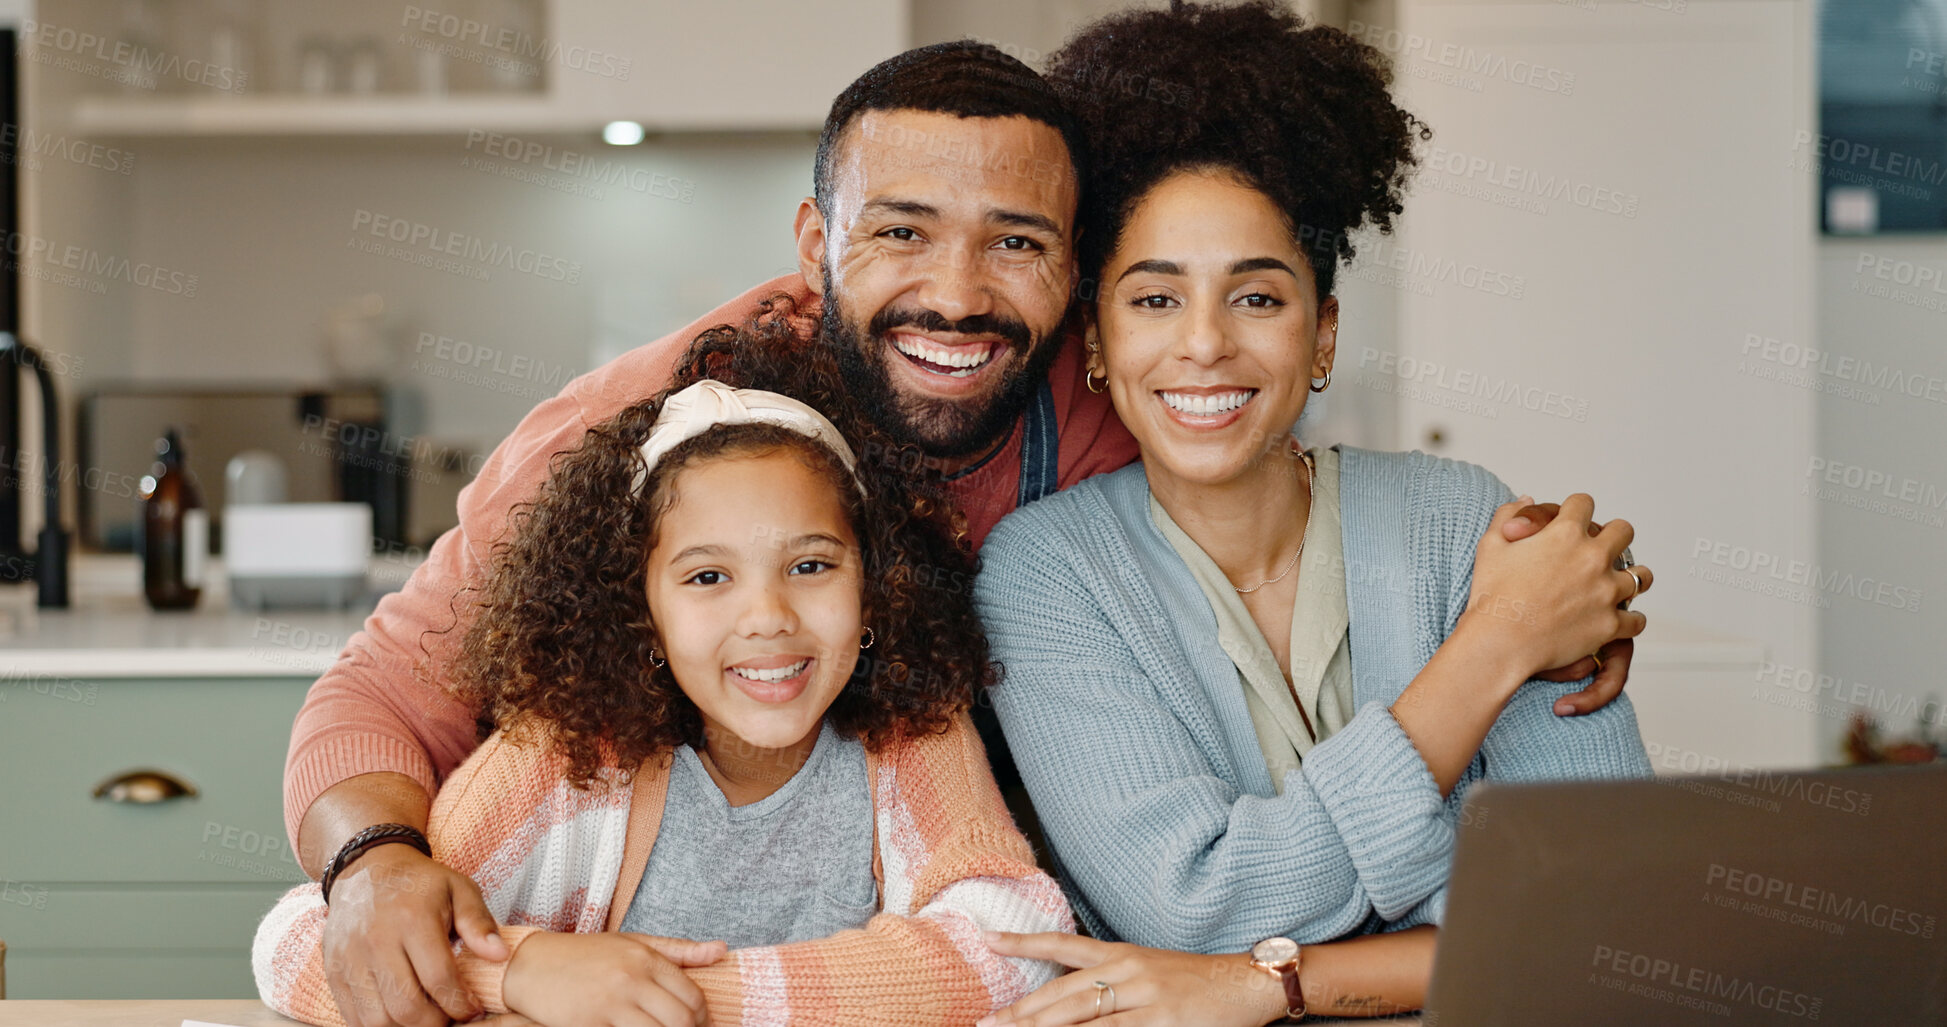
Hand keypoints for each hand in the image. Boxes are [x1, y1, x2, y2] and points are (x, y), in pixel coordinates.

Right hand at [321, 843, 508, 1026]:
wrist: (367, 868)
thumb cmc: (421, 884)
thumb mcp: (459, 889)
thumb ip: (479, 923)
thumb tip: (500, 955)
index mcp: (412, 919)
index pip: (438, 978)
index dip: (460, 1004)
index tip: (473, 1009)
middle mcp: (376, 941)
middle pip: (406, 1007)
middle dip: (435, 1023)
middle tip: (450, 1017)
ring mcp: (349, 958)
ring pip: (377, 1019)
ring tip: (426, 1017)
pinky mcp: (333, 971)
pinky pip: (353, 1016)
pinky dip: (379, 1025)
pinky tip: (400, 1014)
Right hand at [502, 931, 726, 1026]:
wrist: (530, 965)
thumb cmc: (583, 955)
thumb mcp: (632, 943)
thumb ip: (679, 951)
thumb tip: (721, 950)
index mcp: (646, 958)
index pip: (693, 996)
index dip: (702, 1019)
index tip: (697, 1026)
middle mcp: (632, 978)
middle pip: (682, 1020)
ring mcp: (611, 1003)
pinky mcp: (590, 1024)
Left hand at [975, 932, 1285, 1026]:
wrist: (1245, 983)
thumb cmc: (1194, 982)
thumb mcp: (1147, 970)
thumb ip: (1109, 981)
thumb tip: (1067, 1002)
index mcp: (1121, 953)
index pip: (1062, 945)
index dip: (1023, 943)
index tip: (988, 939)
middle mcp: (1127, 970)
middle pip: (1063, 993)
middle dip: (1022, 1012)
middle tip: (987, 1022)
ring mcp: (1144, 997)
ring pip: (1082, 1016)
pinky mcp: (1162, 1021)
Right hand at [1499, 501, 1653, 715]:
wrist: (1499, 642)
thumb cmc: (1492, 596)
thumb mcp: (1490, 546)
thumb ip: (1507, 516)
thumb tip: (1525, 498)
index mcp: (1564, 534)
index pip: (1584, 503)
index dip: (1575, 509)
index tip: (1570, 521)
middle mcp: (1593, 558)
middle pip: (1623, 531)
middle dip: (1613, 536)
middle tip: (1600, 549)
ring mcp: (1606, 592)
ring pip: (1641, 575)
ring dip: (1629, 577)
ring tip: (1614, 585)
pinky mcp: (1610, 624)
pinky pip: (1637, 619)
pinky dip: (1629, 620)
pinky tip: (1616, 619)